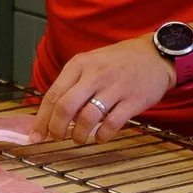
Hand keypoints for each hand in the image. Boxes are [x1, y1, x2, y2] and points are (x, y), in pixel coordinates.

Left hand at [36, 35, 176, 143]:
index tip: (36, 136)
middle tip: (57, 138)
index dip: (41, 119)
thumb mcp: (91, 63)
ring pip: (87, 117)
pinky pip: (112, 124)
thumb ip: (73, 85)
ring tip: (78, 138)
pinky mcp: (133, 100)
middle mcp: (95, 74)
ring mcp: (115, 87)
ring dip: (78, 134)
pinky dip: (102, 136)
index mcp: (79, 64)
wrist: (156, 54)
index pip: (53, 95)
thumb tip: (51, 115)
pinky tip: (100, 137)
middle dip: (56, 128)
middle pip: (65, 107)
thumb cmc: (119, 62)